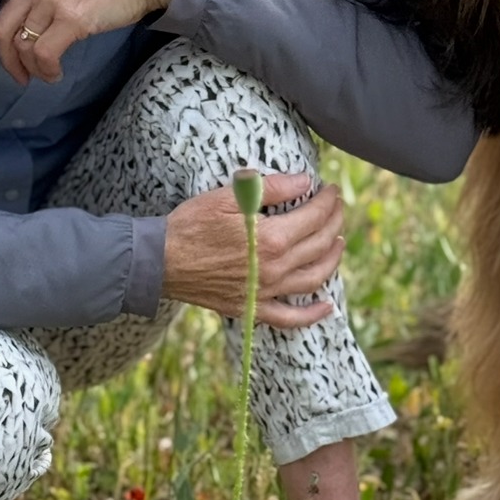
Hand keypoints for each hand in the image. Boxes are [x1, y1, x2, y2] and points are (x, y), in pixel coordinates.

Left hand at [0, 0, 179, 84]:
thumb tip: (41, 24)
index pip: (5, 8)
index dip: (6, 38)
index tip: (16, 56)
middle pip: (2, 27)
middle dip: (8, 59)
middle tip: (20, 76)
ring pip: (22, 44)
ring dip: (32, 68)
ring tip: (48, 76)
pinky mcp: (71, 18)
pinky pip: (44, 53)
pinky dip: (47, 70)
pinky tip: (57, 74)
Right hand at [162, 174, 344, 327]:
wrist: (160, 261)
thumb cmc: (191, 224)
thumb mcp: (229, 196)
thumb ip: (271, 188)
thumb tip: (304, 181)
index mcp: (272, 238)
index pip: (315, 217)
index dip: (328, 201)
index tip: (330, 189)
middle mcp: (275, 268)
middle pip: (320, 245)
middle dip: (334, 222)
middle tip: (337, 208)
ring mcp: (265, 292)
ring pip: (314, 278)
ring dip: (332, 259)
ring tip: (339, 242)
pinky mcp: (252, 308)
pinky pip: (290, 318)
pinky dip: (312, 314)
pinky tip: (328, 306)